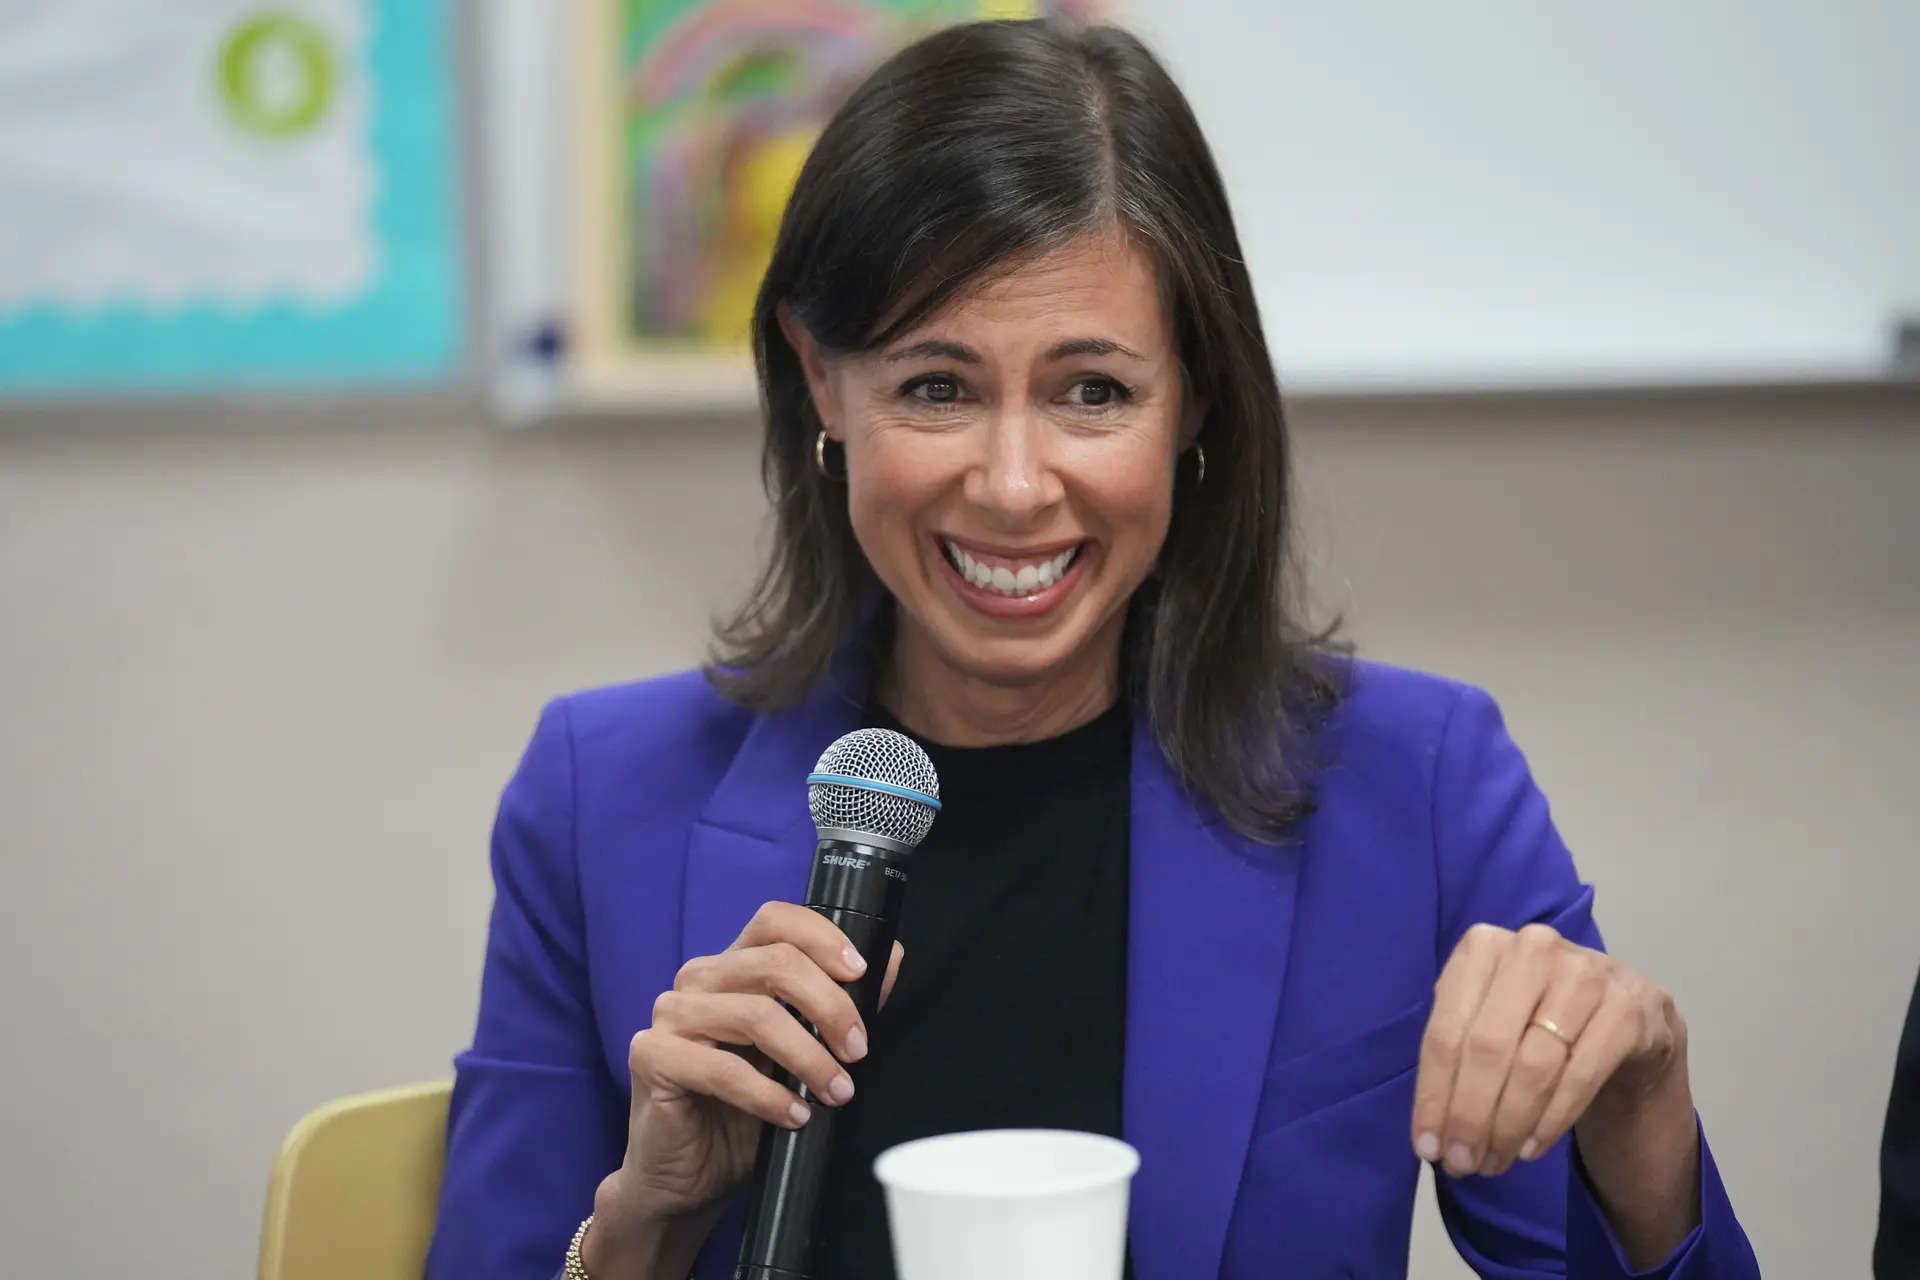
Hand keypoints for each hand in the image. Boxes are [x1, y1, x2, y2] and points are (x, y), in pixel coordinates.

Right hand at [584, 902, 903, 1275]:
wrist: (688, 1178)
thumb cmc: (742, 1115)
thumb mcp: (800, 1057)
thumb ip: (836, 1008)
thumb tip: (889, 958)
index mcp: (733, 968)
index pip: (775, 920)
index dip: (822, 937)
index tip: (860, 973)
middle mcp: (698, 980)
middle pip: (775, 963)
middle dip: (830, 1006)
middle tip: (858, 1051)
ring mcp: (670, 1014)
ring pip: (755, 1015)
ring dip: (808, 1058)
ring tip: (836, 1093)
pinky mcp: (651, 1056)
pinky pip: (721, 1067)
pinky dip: (768, 1095)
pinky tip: (793, 1116)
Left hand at [1411, 922, 1685, 1179]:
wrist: (1626, 1012)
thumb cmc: (1537, 1016)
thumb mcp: (1487, 1017)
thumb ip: (1456, 1059)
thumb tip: (1432, 1133)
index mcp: (1482, 946)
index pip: (1445, 1032)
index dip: (1433, 1095)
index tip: (1427, 1147)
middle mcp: (1533, 948)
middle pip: (1487, 1047)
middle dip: (1470, 1116)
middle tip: (1462, 1164)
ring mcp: (1586, 974)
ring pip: (1534, 1065)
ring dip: (1509, 1125)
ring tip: (1494, 1162)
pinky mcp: (1629, 1009)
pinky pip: (1581, 1076)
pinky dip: (1551, 1120)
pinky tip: (1532, 1147)